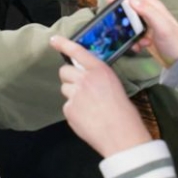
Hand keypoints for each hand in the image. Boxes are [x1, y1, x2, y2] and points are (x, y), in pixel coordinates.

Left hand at [50, 35, 152, 156]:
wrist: (122, 136)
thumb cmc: (125, 113)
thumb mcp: (114, 86)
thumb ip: (98, 79)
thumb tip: (87, 82)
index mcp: (100, 70)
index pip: (78, 51)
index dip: (63, 44)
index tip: (53, 40)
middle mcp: (85, 79)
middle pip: (64, 72)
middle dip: (69, 78)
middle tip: (81, 89)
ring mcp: (75, 94)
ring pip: (65, 89)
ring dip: (72, 95)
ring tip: (88, 107)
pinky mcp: (69, 110)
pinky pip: (67, 107)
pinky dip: (74, 111)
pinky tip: (87, 118)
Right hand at [106, 0, 177, 66]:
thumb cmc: (176, 42)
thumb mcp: (162, 26)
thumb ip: (148, 11)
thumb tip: (131, 0)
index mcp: (152, 5)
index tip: (110, 2)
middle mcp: (147, 11)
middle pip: (126, 4)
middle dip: (120, 15)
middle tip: (118, 25)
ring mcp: (144, 22)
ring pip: (126, 20)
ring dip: (126, 30)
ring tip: (134, 38)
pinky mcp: (142, 33)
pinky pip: (130, 33)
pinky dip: (131, 40)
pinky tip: (140, 46)